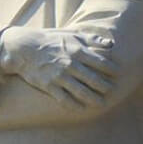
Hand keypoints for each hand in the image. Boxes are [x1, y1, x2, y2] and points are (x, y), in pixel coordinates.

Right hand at [0, 27, 117, 109]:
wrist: (24, 48)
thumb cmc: (51, 39)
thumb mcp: (72, 34)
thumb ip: (92, 39)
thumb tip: (112, 44)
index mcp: (77, 50)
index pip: (101, 63)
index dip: (112, 70)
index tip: (118, 74)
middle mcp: (70, 64)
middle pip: (94, 80)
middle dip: (105, 87)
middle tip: (112, 91)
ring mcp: (60, 76)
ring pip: (82, 92)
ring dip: (94, 99)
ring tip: (102, 103)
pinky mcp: (49, 86)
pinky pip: (65, 100)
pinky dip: (75, 106)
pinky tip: (82, 108)